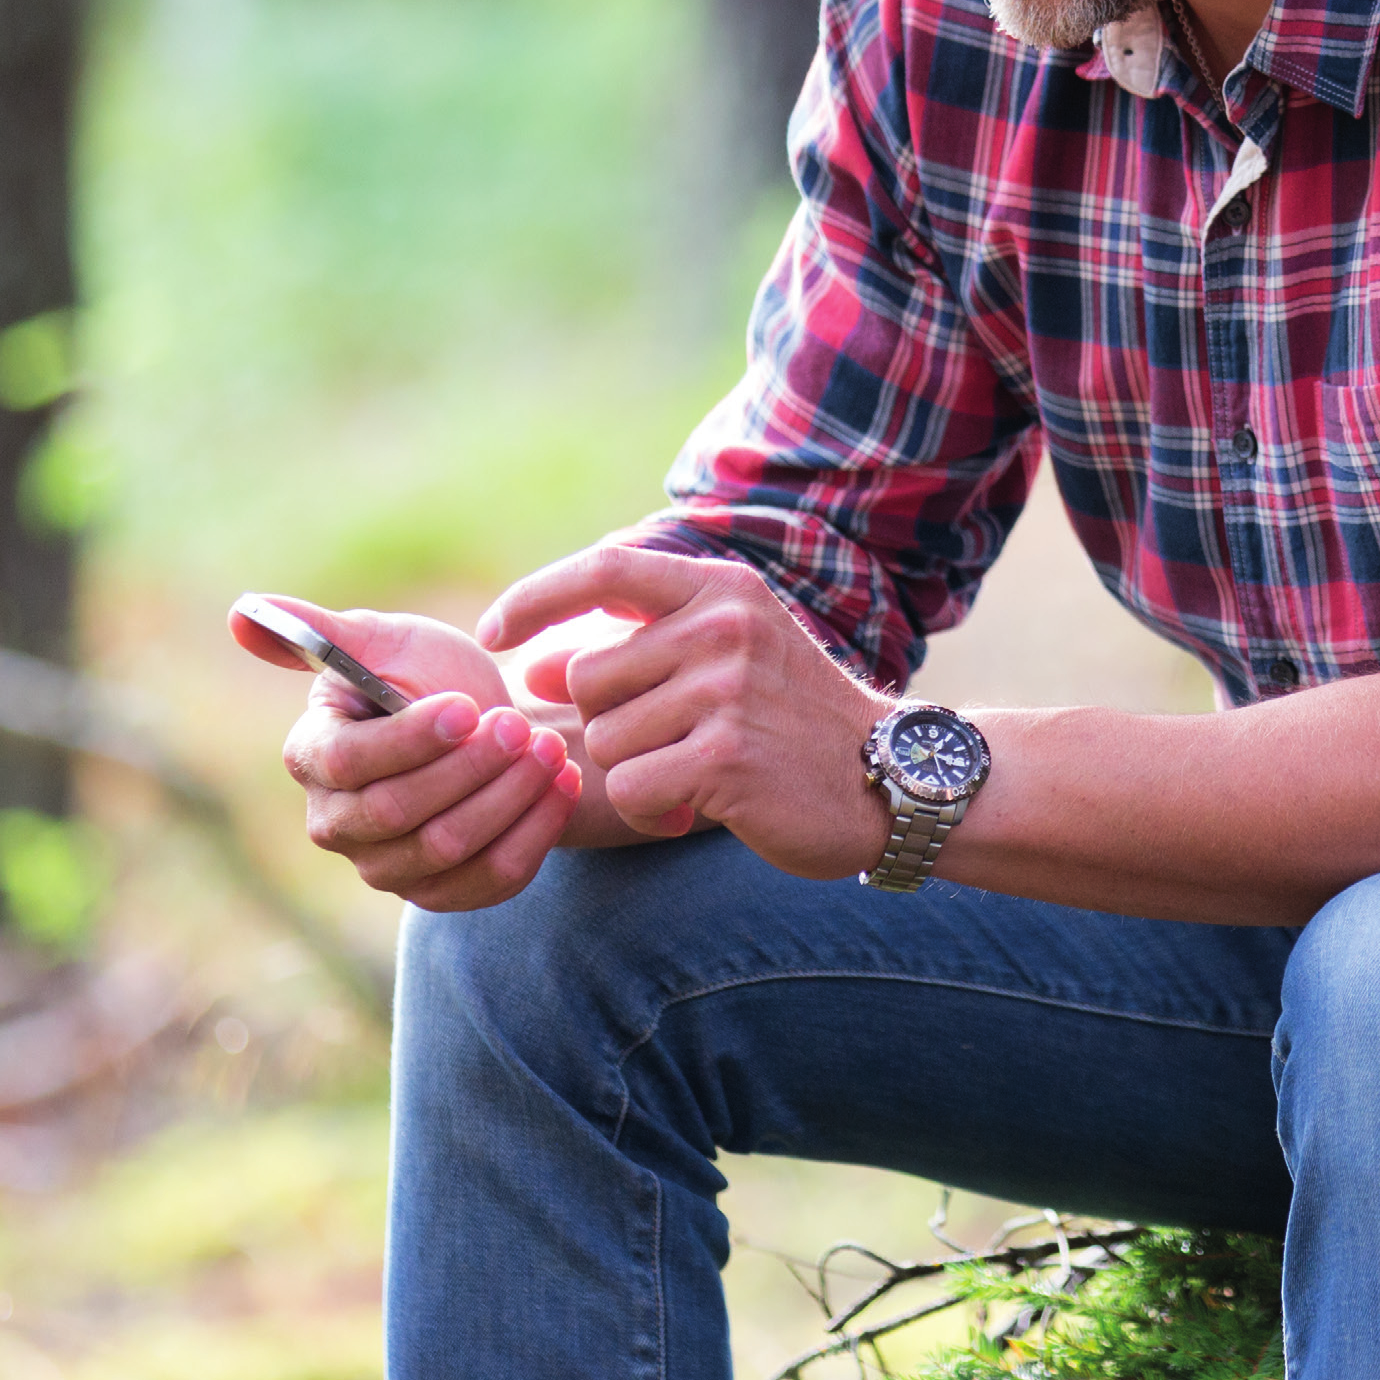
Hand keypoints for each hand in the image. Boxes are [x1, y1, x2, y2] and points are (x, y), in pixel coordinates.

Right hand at [230, 595, 581, 910]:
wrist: (488, 721)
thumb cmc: (426, 675)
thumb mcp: (383, 641)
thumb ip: (321, 631)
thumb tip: (241, 610)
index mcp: (312, 756)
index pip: (352, 763)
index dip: (413, 739)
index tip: (468, 705)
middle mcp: (336, 824)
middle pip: (400, 815)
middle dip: (470, 769)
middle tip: (522, 727)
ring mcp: (387, 868)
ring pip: (449, 850)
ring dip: (510, 798)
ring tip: (550, 748)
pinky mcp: (441, 893)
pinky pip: (490, 881)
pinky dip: (535, 833)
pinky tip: (564, 784)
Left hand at [482, 548, 893, 881]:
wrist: (889, 777)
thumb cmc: (793, 720)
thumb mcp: (729, 656)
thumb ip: (640, 649)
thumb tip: (533, 665)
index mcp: (720, 588)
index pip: (603, 569)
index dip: (534, 598)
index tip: (490, 634)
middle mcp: (722, 627)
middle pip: (587, 675)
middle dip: (606, 722)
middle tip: (665, 744)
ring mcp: (725, 690)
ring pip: (604, 738)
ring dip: (633, 771)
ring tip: (692, 774)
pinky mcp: (725, 756)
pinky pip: (630, 788)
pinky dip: (647, 810)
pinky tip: (690, 808)